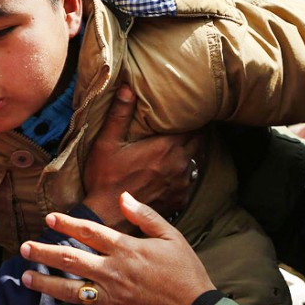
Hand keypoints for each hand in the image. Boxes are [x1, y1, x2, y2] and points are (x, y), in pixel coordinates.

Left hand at [20, 192, 214, 304]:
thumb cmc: (186, 274)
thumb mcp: (172, 237)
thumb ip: (145, 216)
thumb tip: (123, 196)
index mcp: (126, 250)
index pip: (89, 232)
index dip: (67, 223)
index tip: (49, 217)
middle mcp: (112, 273)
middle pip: (70, 259)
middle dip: (43, 252)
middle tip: (24, 247)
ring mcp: (110, 299)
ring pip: (68, 290)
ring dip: (45, 283)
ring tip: (26, 278)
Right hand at [82, 85, 198, 229]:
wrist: (107, 216)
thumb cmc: (105, 178)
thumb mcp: (107, 143)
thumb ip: (119, 114)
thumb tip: (127, 87)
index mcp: (165, 147)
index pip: (194, 126)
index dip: (195, 118)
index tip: (195, 110)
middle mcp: (179, 164)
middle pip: (199, 143)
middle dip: (196, 133)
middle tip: (191, 124)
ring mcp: (181, 184)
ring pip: (195, 162)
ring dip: (190, 154)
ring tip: (183, 147)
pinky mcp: (178, 200)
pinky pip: (188, 182)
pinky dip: (184, 175)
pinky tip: (174, 173)